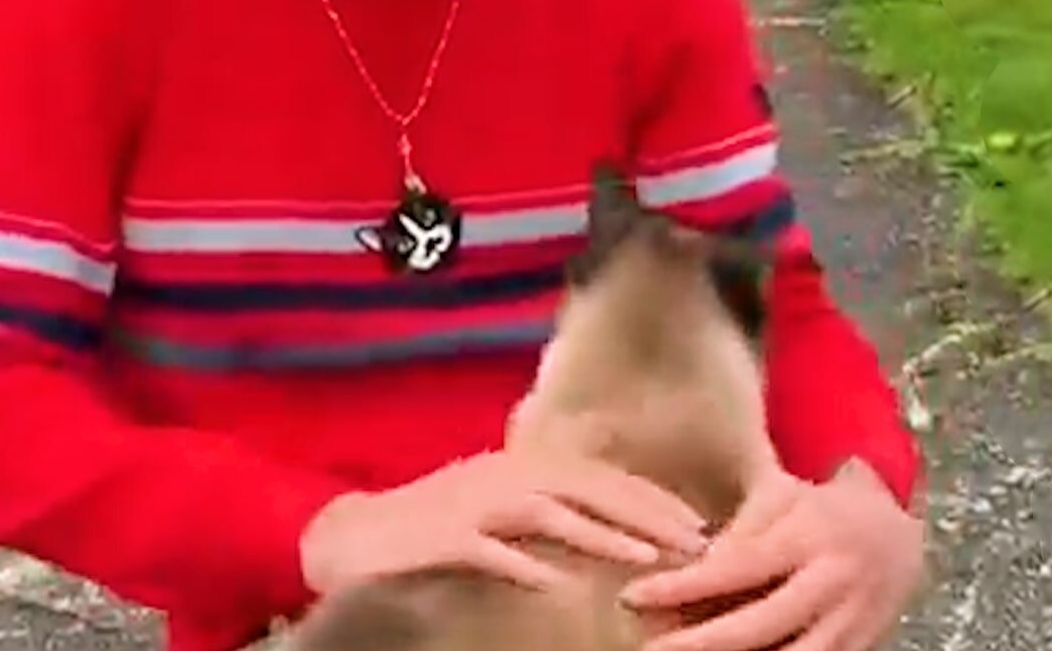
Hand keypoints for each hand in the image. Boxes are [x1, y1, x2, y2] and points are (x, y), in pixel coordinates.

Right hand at [299, 450, 712, 597]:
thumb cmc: (432, 526)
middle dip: (644, 512)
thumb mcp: (495, 507)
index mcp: (518, 465)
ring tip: (649, 558)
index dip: (650, 495)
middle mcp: (501, 475)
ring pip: (548, 511)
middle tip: (696, 540)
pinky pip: (492, 551)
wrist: (352, 538)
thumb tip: (610, 524)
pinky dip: (526, 565)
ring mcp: (471, 504)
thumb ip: (546, 508)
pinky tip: (560, 585)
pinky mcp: (444, 537)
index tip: (699, 521)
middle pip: (586, 485)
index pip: (598, 474)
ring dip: (601, 533)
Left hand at [620, 459, 924, 650]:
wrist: (899, 535)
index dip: (682, 587)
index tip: (633, 597)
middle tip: (649, 648)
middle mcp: (832, 582)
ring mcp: (850, 622)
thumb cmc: (821, 508)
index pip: (736, 566)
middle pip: (759, 625)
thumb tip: (690, 564)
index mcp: (808, 535)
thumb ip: (740, 529)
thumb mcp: (782, 496)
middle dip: (699, 643)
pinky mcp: (859, 648)